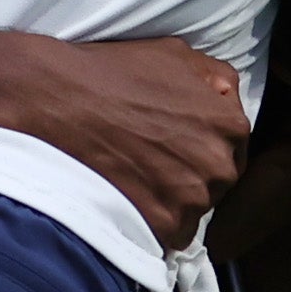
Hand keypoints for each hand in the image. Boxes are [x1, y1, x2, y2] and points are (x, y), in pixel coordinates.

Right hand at [0, 36, 249, 244]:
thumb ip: (214, 78)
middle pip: (217, 182)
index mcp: (230, 124)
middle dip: (192, 174)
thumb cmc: (112, 73)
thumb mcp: (175, 55)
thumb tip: (228, 96)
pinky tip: (131, 201)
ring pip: (194, 210)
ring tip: (137, 181)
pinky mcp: (162, 226)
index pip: (233, 148)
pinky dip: (154, 224)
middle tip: (154, 162)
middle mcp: (219, 164)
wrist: (57, 102)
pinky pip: (171, 236)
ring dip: (173, 201)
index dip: (204, 146)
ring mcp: (192, 199)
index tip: (177, 145)